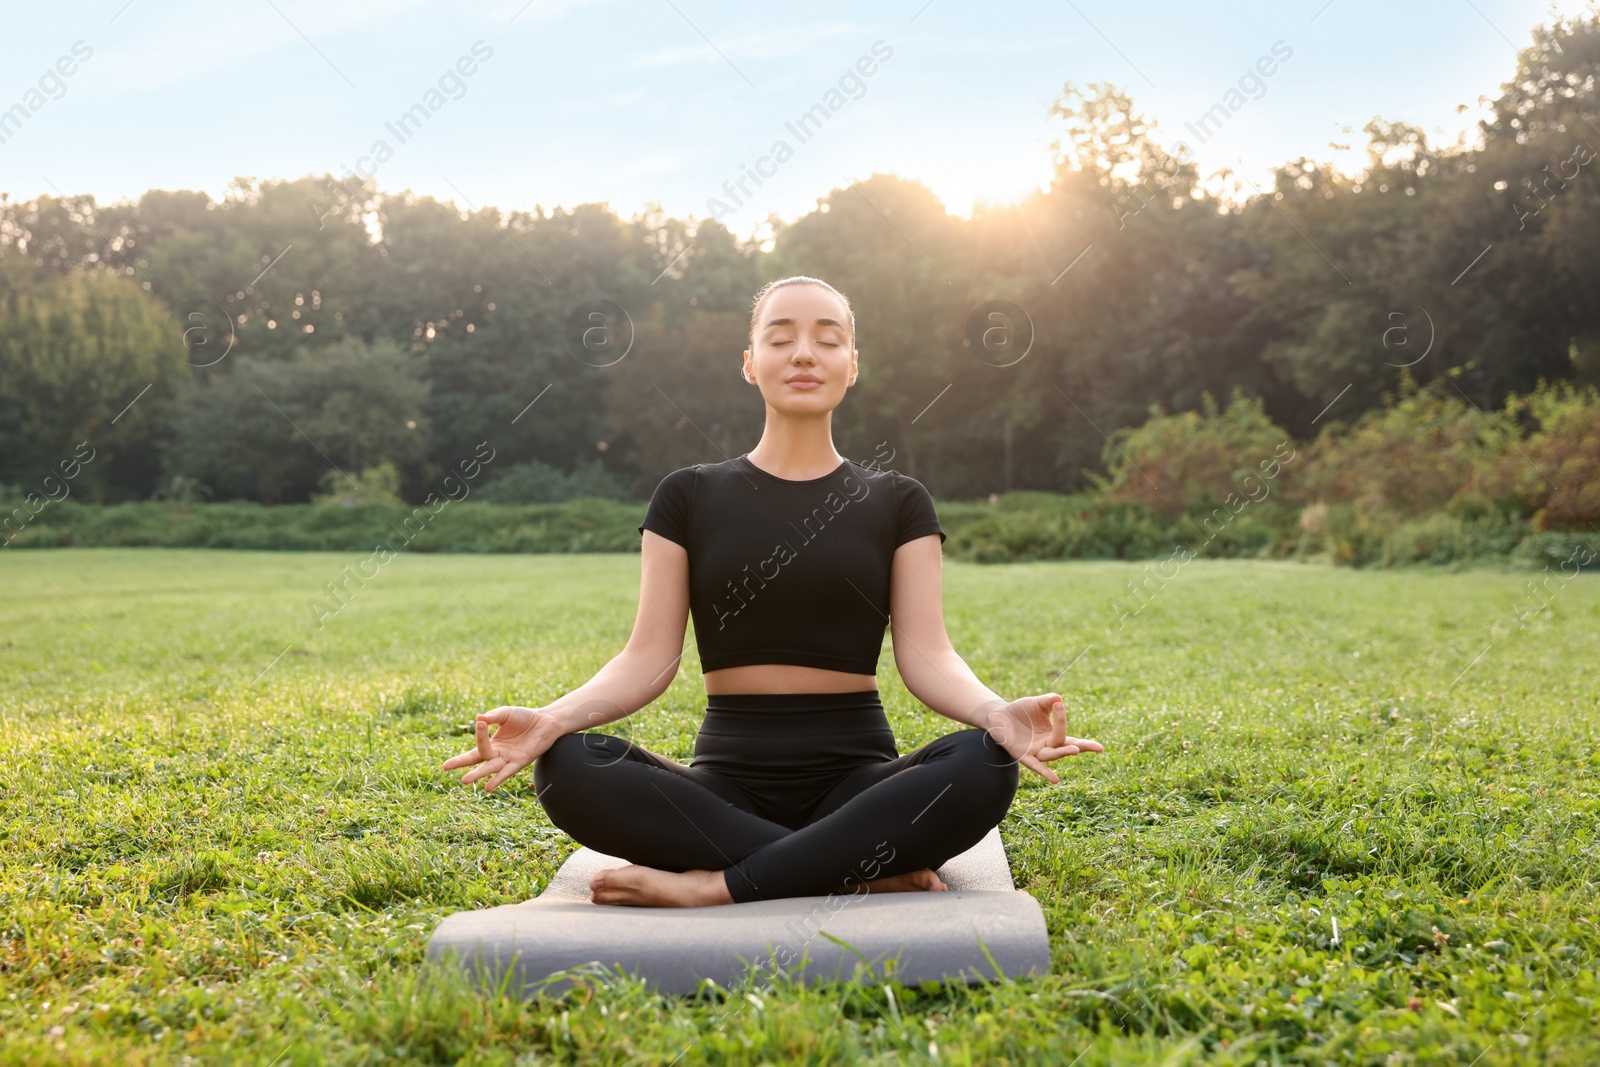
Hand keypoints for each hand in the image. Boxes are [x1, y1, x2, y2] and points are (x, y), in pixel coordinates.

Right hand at [440, 705, 559, 792]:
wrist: (547, 721)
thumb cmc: (526, 717)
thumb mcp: (506, 713)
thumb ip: (493, 716)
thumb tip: (479, 718)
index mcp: (493, 742)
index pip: (479, 743)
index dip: (478, 735)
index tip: (480, 723)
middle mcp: (499, 753)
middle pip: (478, 759)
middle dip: (462, 762)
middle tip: (445, 766)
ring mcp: (508, 758)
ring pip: (490, 767)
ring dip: (478, 774)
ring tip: (464, 780)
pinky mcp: (521, 762)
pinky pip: (507, 772)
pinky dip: (498, 779)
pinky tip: (488, 787)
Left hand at [983, 692, 1102, 783]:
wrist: (999, 716)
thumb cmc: (1021, 710)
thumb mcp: (1036, 703)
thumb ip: (1048, 701)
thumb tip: (1058, 698)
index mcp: (1053, 734)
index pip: (1070, 736)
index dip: (1075, 731)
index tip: (1073, 719)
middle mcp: (1047, 745)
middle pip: (1066, 746)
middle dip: (1081, 746)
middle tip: (1098, 747)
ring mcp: (1036, 751)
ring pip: (1052, 754)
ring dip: (1063, 752)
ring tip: (1076, 749)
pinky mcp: (1023, 755)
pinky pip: (1035, 765)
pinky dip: (1045, 772)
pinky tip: (1055, 779)